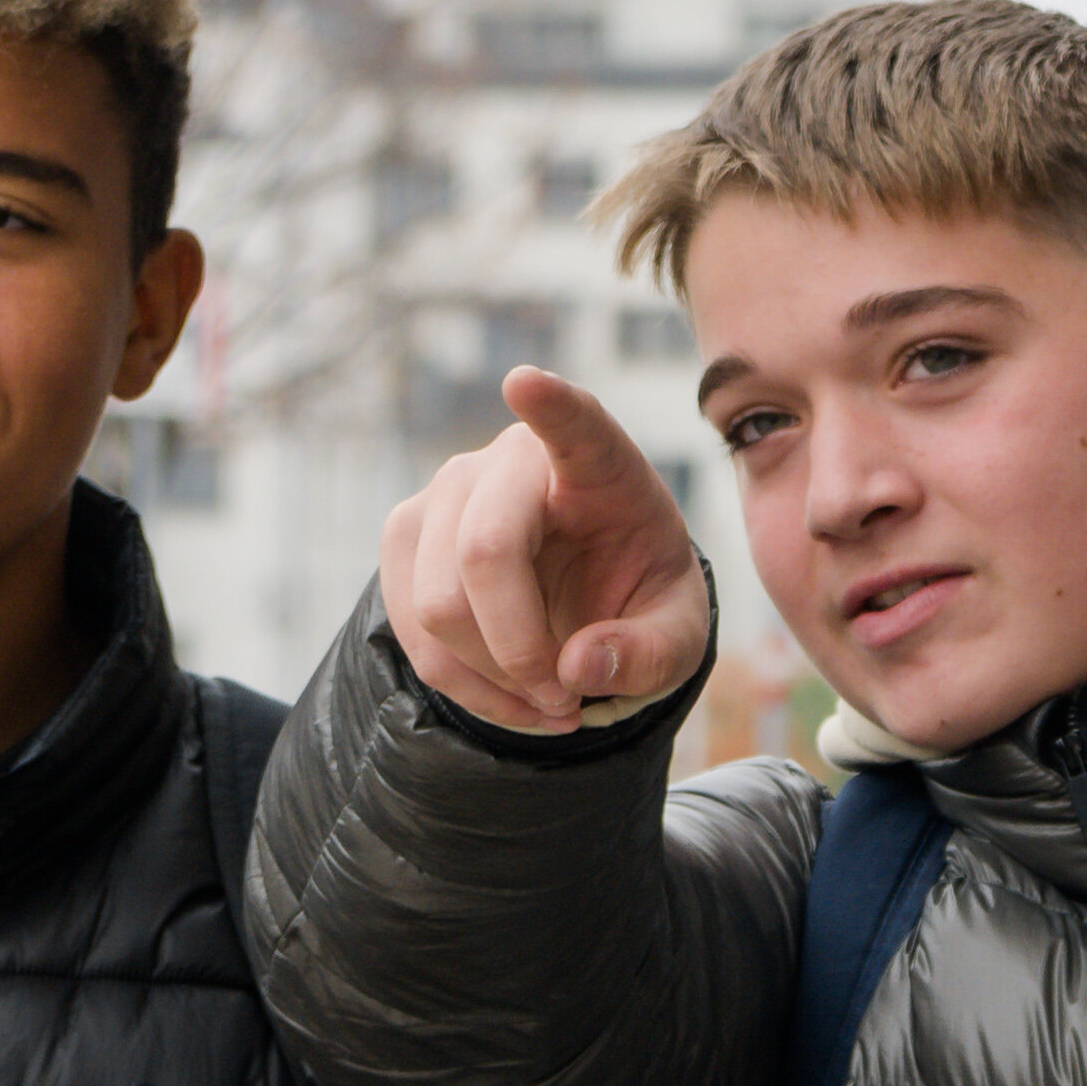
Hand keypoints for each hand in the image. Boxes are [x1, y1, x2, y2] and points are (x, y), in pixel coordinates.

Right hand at [374, 367, 717, 736]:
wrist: (591, 600)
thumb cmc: (641, 596)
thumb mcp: (679, 634)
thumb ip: (651, 653)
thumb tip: (578, 668)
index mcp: (599, 464)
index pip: (575, 425)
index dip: (550, 406)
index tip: (526, 383)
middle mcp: (511, 461)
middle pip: (484, 553)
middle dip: (519, 650)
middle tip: (568, 702)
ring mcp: (447, 491)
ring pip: (437, 601)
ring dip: (489, 677)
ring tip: (548, 702)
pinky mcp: (407, 535)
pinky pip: (411, 626)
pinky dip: (459, 683)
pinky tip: (508, 698)